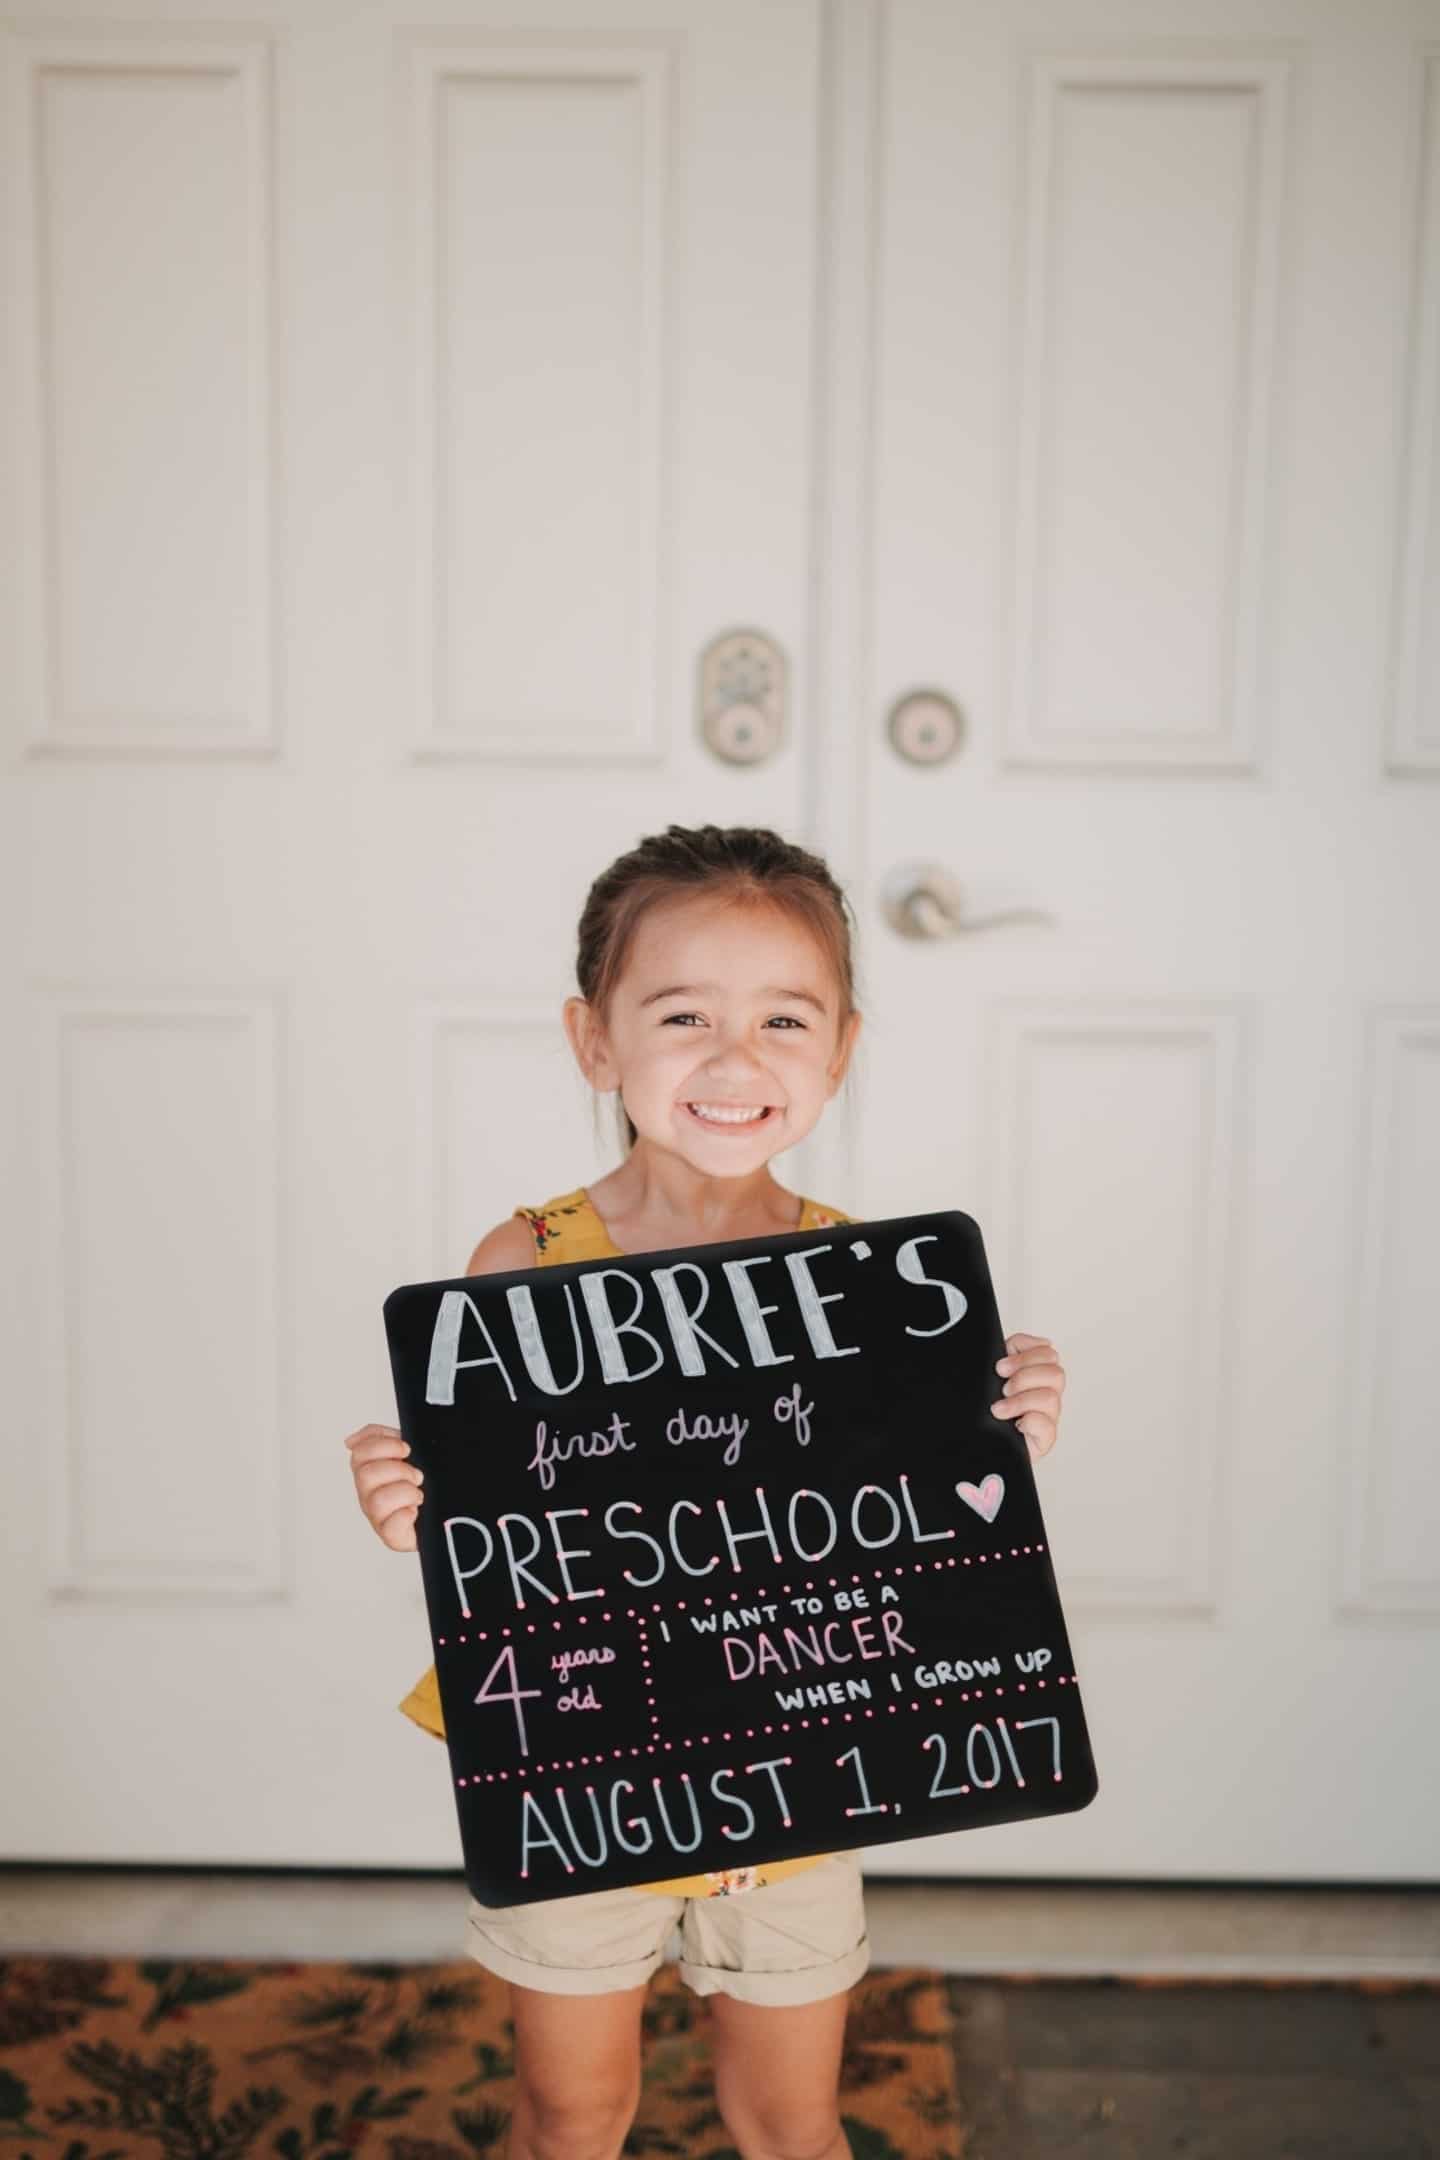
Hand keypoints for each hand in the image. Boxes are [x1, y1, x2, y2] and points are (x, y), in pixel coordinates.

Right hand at [344, 1422, 423, 1549]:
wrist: (445, 1516)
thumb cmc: (425, 1484)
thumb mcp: (409, 1455)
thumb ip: (385, 1439)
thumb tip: (351, 1441)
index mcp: (369, 1470)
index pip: (360, 1450)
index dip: (384, 1445)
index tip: (406, 1449)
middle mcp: (368, 1493)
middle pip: (366, 1474)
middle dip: (398, 1469)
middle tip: (417, 1476)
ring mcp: (377, 1515)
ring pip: (378, 1500)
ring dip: (405, 1492)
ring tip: (418, 1495)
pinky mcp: (391, 1536)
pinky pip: (391, 1526)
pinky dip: (406, 1515)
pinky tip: (415, 1511)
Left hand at [990, 1333, 1065, 1460]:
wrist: (976, 1440)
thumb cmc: (984, 1408)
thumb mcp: (991, 1375)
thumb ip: (1004, 1355)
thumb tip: (1010, 1346)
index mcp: (1036, 1373)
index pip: (1047, 1352)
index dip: (1025, 1355)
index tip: (1000, 1366)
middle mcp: (1045, 1393)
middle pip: (1056, 1373)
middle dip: (1024, 1377)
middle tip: (1003, 1388)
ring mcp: (1048, 1416)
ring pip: (1051, 1398)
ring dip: (1021, 1400)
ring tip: (1000, 1409)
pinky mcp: (1044, 1439)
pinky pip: (1048, 1427)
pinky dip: (1030, 1421)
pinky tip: (1015, 1423)